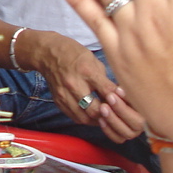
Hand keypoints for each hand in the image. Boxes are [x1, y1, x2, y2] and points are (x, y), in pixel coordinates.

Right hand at [23, 31, 142, 141]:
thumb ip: (104, 79)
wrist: (47, 53)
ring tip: (105, 117)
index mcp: (85, 70)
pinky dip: (85, 118)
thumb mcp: (93, 60)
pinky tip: (92, 116)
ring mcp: (64, 94)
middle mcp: (73, 84)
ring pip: (84, 117)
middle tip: (116, 114)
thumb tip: (118, 94)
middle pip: (94, 109)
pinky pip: (74, 117)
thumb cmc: (73, 53)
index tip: (125, 103)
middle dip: (107, 114)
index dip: (118, 99)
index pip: (106, 90)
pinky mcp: (58, 101)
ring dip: (96, 120)